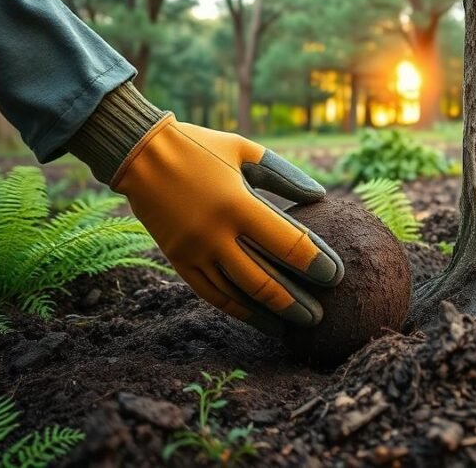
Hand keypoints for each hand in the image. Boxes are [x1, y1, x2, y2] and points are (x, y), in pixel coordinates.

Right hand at [111, 115, 343, 335]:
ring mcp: (194, 251)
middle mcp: (214, 234)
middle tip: (321, 316)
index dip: (314, 262)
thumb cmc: (202, 148)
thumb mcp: (246, 152)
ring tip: (297, 326)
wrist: (140, 154)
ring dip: (269, 314)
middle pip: (263, 280)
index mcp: (237, 204)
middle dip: (296, 301)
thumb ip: (286, 175)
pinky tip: (261, 319)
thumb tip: (320, 196)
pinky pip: (212, 294)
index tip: (335, 275)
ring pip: (237, 295)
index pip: (286, 243)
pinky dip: (238, 310)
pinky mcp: (178, 260)